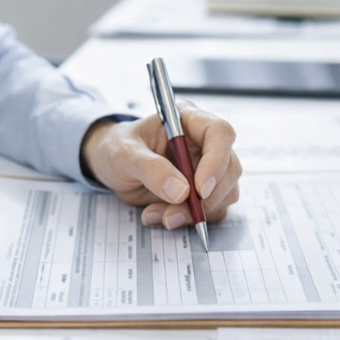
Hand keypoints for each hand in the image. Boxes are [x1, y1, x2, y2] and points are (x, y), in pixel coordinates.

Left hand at [80, 105, 241, 228]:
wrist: (110, 165)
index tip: (199, 190)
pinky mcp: (202, 192)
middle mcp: (203, 143)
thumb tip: (181, 191)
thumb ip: (150, 169)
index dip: (216, 161)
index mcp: (188, 120)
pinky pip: (211, 210)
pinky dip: (188, 219)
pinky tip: (159, 216)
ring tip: (157, 215)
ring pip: (224, 194)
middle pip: (229, 168)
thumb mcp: (124, 154)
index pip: (220, 133)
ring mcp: (206, 168)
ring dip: (194, 213)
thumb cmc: (117, 148)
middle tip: (172, 213)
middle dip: (205, 198)